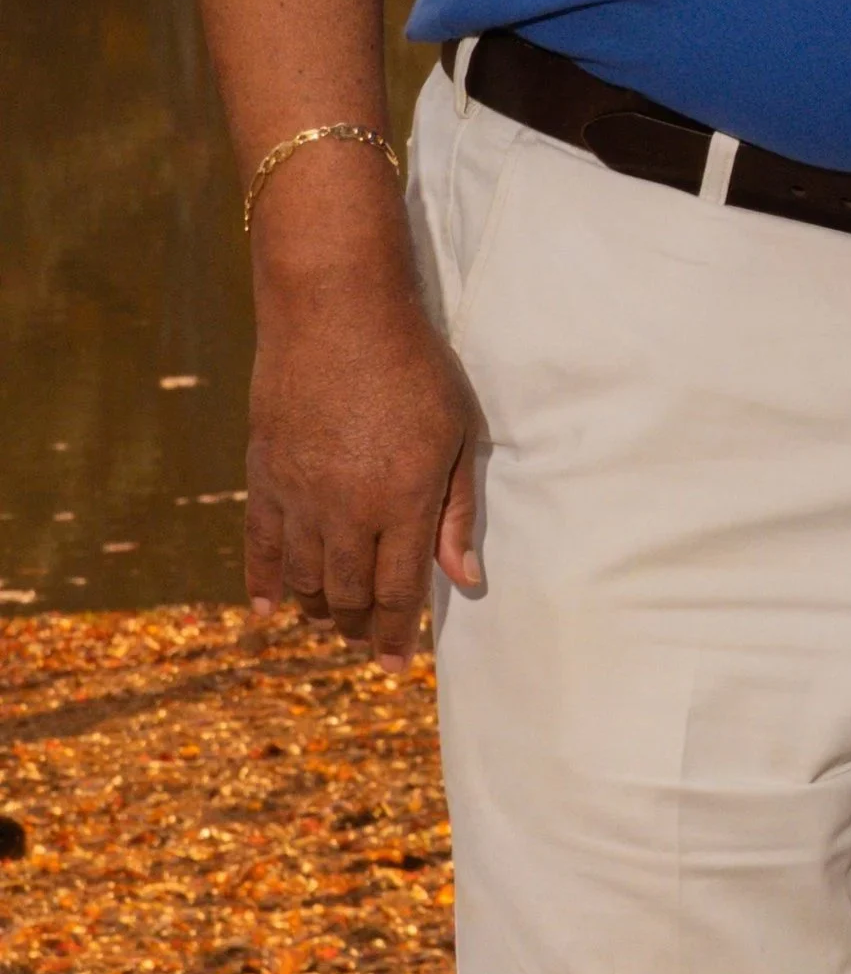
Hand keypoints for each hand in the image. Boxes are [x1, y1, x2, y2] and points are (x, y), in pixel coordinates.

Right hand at [245, 169, 483, 667]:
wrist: (337, 311)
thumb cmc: (413, 365)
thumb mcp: (457, 432)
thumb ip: (456, 511)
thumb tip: (467, 579)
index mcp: (403, 501)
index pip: (398, 590)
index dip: (396, 632)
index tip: (396, 663)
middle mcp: (347, 508)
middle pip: (348, 593)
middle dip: (358, 626)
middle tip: (366, 642)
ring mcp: (299, 494)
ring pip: (304, 578)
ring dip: (318, 607)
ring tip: (331, 620)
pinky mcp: (264, 475)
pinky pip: (261, 545)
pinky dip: (264, 582)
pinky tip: (271, 608)